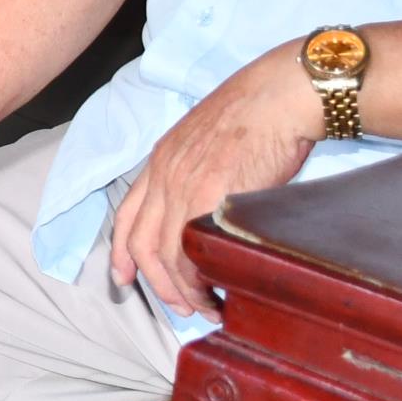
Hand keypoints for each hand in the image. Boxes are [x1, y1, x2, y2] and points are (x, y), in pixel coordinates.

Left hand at [106, 42, 322, 318]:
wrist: (280, 94)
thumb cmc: (257, 116)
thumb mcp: (209, 142)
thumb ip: (197, 175)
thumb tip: (205, 217)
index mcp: (161, 160)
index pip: (126, 216)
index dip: (121, 253)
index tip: (123, 279)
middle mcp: (163, 174)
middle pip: (143, 245)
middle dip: (158, 284)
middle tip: (181, 307)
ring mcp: (184, 185)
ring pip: (166, 253)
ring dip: (183, 288)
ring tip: (206, 305)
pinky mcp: (210, 194)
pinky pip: (193, 248)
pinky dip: (201, 276)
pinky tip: (218, 287)